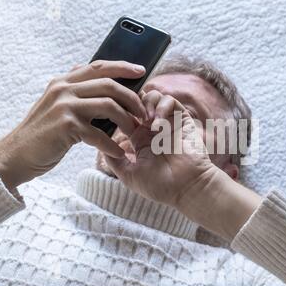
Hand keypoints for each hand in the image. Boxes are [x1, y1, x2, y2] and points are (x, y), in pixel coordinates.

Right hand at [0, 60, 146, 189]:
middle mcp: (64, 89)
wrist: (17, 154)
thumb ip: (77, 94)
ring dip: (127, 121)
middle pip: (110, 85)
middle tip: (143, 114)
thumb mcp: (57, 105)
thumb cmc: (44, 133)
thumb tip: (106, 88)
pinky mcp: (66, 126)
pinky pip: (100, 135)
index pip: (99, 66)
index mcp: (64, 81)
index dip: (123, 66)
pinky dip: (112, 146)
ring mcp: (65, 106)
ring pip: (109, 106)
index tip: (142, 71)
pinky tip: (119, 154)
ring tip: (134, 133)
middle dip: (132, 99)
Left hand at [105, 90, 216, 206]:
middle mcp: (153, 128)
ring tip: (146, 120)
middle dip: (131, 103)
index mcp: (139, 138)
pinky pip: (171, 101)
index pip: (126, 114)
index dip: (118, 111)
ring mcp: (168, 123)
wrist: (186, 188)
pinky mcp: (182, 120)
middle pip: (139, 100)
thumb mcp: (129, 175)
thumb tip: (100, 144)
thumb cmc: (160, 185)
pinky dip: (162, 106)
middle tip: (130, 116)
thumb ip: (113, 160)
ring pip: (154, 96)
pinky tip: (158, 123)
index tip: (114, 118)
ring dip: (147, 103)